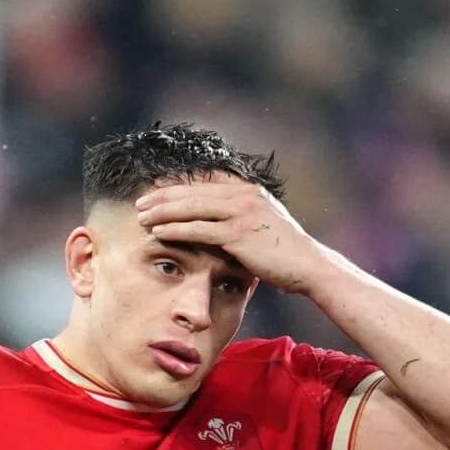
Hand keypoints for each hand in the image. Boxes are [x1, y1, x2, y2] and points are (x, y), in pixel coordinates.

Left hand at [133, 181, 335, 293]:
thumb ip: (241, 217)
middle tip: (140, 202)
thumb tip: (220, 223)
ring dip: (163, 211)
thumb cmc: (286, 253)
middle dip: (163, 196)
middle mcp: (243, 195)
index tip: (155, 191)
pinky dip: (175, 229)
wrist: (309, 266)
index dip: (176, 186)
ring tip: (141, 216)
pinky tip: (157, 231)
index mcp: (247, 190)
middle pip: (193, 191)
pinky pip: (198, 229)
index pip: (203, 182)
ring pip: (191, 207)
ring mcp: (241, 212)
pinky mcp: (238, 234)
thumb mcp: (263, 226)